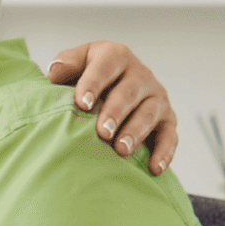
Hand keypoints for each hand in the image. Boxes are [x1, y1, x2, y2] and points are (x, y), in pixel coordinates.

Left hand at [46, 41, 179, 174]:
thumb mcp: (75, 65)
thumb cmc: (86, 79)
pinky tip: (154, 168)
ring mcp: (156, 97)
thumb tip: (55, 73)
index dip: (93, 84)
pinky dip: (164, 152)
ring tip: (121, 150)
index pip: (106, 66)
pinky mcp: (167, 119)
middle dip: (115, 112)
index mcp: (115, 56)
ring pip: (149, 113)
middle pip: (129, 92)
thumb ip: (65, 66)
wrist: (110, 89)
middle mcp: (140, 74)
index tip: (82, 104)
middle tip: (102, 133)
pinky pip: (169, 136)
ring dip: (136, 132)